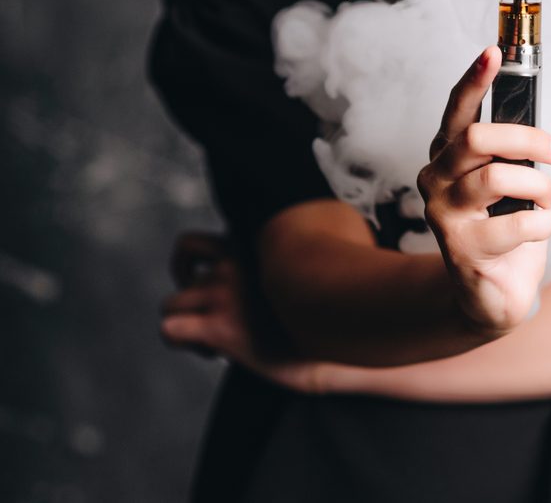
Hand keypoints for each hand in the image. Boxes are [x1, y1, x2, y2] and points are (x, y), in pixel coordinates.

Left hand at [159, 232, 354, 394]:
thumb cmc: (342, 310)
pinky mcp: (219, 328)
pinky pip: (170, 329)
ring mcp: (225, 294)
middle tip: (212, 307)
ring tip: (217, 339)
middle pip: (182, 258)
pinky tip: (212, 352)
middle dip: (190, 284)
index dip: (209, 264)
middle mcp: (235, 262)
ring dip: (189, 318)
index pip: (205, 238)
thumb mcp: (324, 264)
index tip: (228, 286)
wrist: (345, 342)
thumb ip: (304, 249)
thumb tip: (327, 232)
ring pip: (171, 302)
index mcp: (256, 245)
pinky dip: (182, 340)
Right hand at [417, 46, 550, 336]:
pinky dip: (543, 224)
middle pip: (477, 137)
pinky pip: (518, 222)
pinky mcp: (460, 247)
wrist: (494, 293)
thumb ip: (513, 154)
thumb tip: (540, 130)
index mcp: (448, 156)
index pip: (456, 110)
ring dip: (539, 187)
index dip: (474, 80)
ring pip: (498, 176)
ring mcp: (442, 213)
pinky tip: (537, 232)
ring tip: (545, 202)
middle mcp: (435, 179)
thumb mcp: (512, 184)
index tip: (493, 52)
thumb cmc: (507, 230)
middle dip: (528, 139)